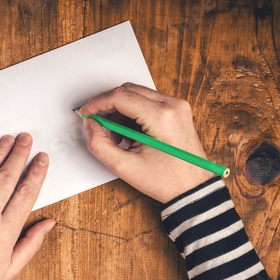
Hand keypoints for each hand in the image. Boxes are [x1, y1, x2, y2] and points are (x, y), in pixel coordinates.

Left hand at [0, 133, 54, 279]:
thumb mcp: (10, 269)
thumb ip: (32, 243)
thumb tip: (49, 222)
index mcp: (4, 233)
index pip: (26, 193)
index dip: (36, 172)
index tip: (42, 159)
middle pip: (6, 177)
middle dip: (19, 154)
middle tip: (26, 139)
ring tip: (7, 140)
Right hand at [80, 83, 214, 203]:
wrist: (193, 189)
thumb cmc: (166, 181)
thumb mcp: (124, 167)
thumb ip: (99, 144)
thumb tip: (90, 125)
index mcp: (161, 117)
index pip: (120, 96)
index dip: (97, 103)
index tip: (86, 113)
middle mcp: (172, 105)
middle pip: (128, 91)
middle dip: (108, 106)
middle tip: (98, 125)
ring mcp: (177, 106)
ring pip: (137, 95)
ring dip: (121, 111)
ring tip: (118, 137)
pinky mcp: (177, 110)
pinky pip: (148, 102)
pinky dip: (133, 114)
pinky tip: (131, 134)